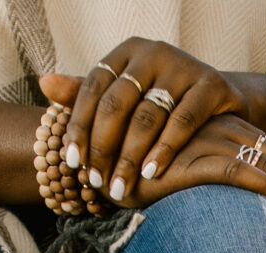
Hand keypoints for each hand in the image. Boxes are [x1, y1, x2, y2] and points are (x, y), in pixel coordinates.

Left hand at [42, 40, 244, 208]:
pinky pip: (183, 120)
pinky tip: (152, 173)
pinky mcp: (211, 84)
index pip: (92, 88)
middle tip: (96, 182)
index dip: (80, 127)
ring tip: (121, 187)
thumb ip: (87, 94)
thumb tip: (44, 83)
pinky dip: (166, 149)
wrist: (221, 102)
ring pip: (148, 116)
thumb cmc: (164, 103)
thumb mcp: (126, 97)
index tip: (72, 163)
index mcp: (126, 52)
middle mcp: (153, 52)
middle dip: (103, 148)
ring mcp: (184, 66)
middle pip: (118, 104)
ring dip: (131, 156)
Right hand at [105, 111, 265, 232]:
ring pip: (265, 165)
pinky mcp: (191, 161)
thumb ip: (213, 185)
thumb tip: (247, 217)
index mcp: (218, 130)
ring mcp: (205, 143)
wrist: (104, 174)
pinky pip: (241, 172)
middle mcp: (216, 130)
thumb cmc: (144, 184)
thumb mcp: (185, 182)